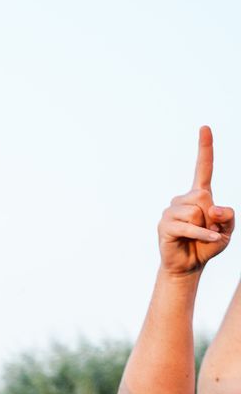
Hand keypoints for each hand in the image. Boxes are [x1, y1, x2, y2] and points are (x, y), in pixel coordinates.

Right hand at [159, 127, 234, 276]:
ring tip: (199, 237)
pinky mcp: (165, 225)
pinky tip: (206, 239)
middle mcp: (183, 199)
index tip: (204, 127)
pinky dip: (202, 234)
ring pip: (197, 211)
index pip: (203, 168)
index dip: (205, 148)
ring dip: (206, 227)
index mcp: (199, 195)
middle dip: (212, 216)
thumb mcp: (228, 230)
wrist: (189, 266)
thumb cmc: (208, 245)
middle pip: (204, 197)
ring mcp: (171, 211)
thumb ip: (228, 216)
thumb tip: (212, 208)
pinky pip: (190, 225)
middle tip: (207, 230)